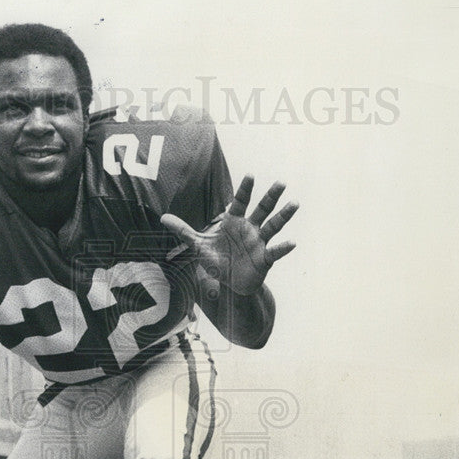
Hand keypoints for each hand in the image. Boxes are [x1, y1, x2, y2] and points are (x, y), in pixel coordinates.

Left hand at [161, 175, 297, 295]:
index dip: (245, 190)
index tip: (251, 175)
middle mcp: (250, 228)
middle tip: (281, 183)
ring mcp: (259, 242)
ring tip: (294, 203)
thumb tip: (163, 218)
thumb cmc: (216, 259)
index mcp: (234, 222)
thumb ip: (183, 231)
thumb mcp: (198, 246)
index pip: (240, 202)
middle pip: (262, 209)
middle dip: (271, 196)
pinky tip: (292, 242)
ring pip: (274, 226)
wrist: (229, 283)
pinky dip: (283, 247)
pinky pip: (275, 252)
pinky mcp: (265, 259)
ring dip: (284, 215)